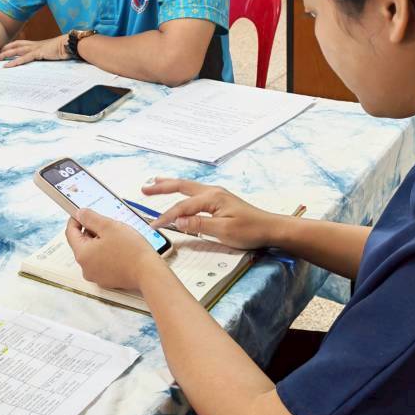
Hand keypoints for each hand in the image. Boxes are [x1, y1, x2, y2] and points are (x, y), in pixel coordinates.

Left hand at [0, 34, 69, 66]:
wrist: (70, 44)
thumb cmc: (63, 49)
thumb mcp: (50, 52)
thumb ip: (43, 55)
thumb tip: (41, 59)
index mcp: (36, 44)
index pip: (19, 43)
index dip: (9, 46)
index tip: (1, 50)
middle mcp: (34, 45)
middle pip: (15, 45)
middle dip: (4, 49)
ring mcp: (36, 48)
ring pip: (17, 50)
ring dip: (6, 54)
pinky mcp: (39, 53)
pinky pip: (24, 58)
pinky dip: (15, 61)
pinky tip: (8, 65)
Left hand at [64, 208, 168, 292]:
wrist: (149, 272)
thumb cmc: (131, 251)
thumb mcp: (109, 226)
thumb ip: (91, 218)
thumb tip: (80, 214)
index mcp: (82, 254)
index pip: (70, 232)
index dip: (76, 219)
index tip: (83, 213)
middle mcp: (86, 267)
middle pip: (82, 243)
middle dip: (92, 231)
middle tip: (107, 225)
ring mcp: (96, 275)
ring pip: (93, 252)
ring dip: (101, 242)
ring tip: (117, 237)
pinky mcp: (107, 279)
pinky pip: (102, 261)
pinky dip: (107, 253)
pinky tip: (120, 248)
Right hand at [145, 178, 278, 248]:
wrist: (271, 228)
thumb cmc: (250, 230)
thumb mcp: (223, 231)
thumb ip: (199, 224)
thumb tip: (178, 221)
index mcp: (212, 198)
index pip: (182, 207)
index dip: (166, 216)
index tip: (154, 225)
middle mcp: (212, 192)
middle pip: (181, 187)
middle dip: (161, 187)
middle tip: (144, 189)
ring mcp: (216, 194)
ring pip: (188, 187)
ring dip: (170, 185)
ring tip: (155, 183)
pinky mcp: (219, 200)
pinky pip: (194, 192)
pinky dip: (182, 191)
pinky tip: (179, 193)